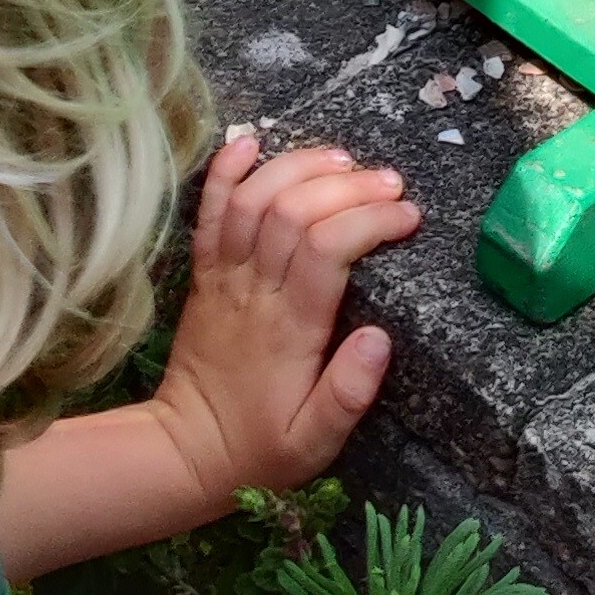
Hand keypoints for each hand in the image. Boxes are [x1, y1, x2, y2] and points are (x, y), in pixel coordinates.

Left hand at [151, 132, 419, 515]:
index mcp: (288, 329)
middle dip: (346, 186)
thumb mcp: (315, 444)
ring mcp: (224, 277)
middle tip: (392, 183)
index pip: (327, 249)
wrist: (185, 452)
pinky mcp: (204, 274)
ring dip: (297, 167)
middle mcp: (254, 291)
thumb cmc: (260, 450)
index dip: (369, 221)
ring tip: (344, 160)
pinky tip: (251, 142)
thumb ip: (348, 393)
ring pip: (254, 200)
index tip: (408, 217)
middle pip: (293, 211)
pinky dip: (227, 172)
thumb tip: (381, 338)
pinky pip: (210, 213)